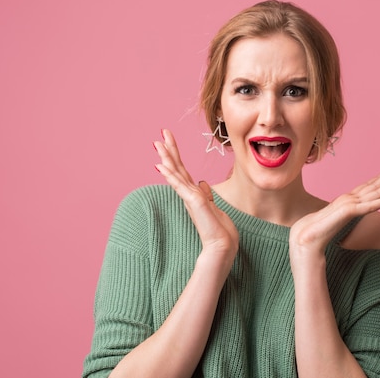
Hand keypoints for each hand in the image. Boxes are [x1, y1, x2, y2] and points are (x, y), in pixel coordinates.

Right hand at [154, 129, 238, 259]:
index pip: (183, 170)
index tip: (169, 140)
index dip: (176, 155)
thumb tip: (203, 182)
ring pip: (175, 173)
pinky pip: (179, 185)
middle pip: (177, 167)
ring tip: (157, 143)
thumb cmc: (219, 230)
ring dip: (167, 157)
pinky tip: (160, 165)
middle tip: (161, 133)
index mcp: (194, 194)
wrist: (222, 246)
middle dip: (170, 150)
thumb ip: (207, 195)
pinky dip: (170, 175)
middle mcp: (189, 194)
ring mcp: (189, 198)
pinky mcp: (193, 202)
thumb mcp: (214, 207)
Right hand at [289, 166, 379, 255]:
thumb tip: (338, 222)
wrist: (303, 240)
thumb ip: (336, 220)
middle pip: (374, 185)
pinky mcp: (349, 212)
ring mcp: (349, 204)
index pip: (366, 187)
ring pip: (376, 192)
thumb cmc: (312, 234)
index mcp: (344, 201)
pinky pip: (372, 206)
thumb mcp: (329, 225)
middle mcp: (348, 199)